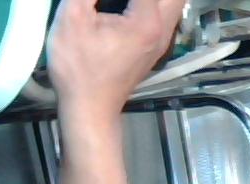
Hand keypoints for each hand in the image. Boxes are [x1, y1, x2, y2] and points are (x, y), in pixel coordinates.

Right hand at [47, 0, 184, 116]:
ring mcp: (163, 42)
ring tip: (130, 1)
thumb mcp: (74, 17)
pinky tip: (139, 4)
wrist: (91, 107)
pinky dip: (159, 2)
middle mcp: (164, 30)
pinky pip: (168, 15)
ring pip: (175, 3)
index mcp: (147, 21)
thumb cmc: (79, 67)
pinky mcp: (156, 48)